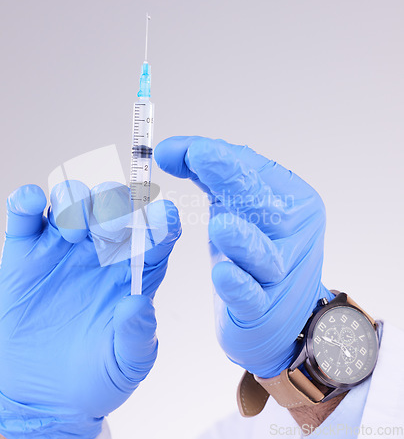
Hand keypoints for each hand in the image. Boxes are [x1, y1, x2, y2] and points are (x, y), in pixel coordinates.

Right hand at [0, 181, 180, 438]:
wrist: (46, 392)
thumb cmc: (98, 374)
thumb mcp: (126, 364)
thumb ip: (137, 336)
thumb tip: (140, 303)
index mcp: (137, 267)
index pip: (157, 229)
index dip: (162, 217)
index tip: (162, 216)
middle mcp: (103, 247)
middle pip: (113, 202)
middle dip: (114, 203)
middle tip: (109, 227)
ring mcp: (62, 244)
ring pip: (72, 196)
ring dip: (74, 200)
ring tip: (71, 234)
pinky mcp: (25, 250)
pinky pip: (24, 212)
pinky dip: (26, 199)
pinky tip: (30, 202)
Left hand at [155, 136, 332, 378]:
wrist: (284, 310)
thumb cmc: (254, 247)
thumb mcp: (233, 204)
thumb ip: (204, 174)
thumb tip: (166, 150)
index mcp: (288, 198)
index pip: (251, 169)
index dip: (217, 157)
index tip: (182, 149)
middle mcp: (293, 230)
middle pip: (260, 202)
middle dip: (230, 178)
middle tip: (200, 156)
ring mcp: (282, 272)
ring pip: (262, 253)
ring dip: (242, 239)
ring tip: (221, 226)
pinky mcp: (266, 309)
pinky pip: (252, 297)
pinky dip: (239, 286)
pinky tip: (223, 275)